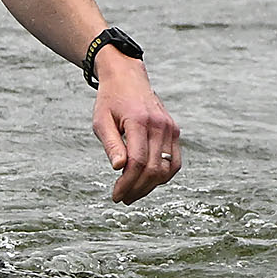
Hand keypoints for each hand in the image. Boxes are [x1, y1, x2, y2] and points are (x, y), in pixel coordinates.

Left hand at [93, 58, 181, 202]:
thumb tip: (117, 168)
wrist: (128, 79)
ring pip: (167, 168)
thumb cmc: (110, 101)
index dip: (127, 183)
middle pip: (153, 168)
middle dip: (137, 188)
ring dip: (151, 186)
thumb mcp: (101, 120)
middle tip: (122, 198)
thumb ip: (111, 144)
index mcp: (139, 122)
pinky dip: (163, 175)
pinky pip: (175, 161)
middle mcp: (160, 126)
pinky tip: (147, 182)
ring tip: (133, 193)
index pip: (137, 162)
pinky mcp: (175, 131)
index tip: (116, 195)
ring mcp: (171, 129)